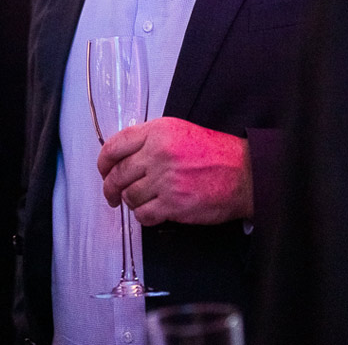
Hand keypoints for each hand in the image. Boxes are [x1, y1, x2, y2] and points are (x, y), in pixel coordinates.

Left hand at [97, 117, 251, 225]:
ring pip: (129, 196)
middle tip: (112, 195)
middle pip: (118, 174)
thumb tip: (122, 155)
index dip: (103, 162)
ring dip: (131, 202)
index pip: (115, 146)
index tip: (104, 171)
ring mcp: (165, 180)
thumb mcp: (178, 131)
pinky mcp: (174, 204)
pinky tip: (153, 211)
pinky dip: (144, 216)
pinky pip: (144, 215)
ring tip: (143, 200)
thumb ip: (149, 139)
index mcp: (157, 132)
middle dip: (110, 188)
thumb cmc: (215, 153)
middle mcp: (158, 153)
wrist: (244, 174)